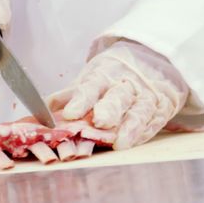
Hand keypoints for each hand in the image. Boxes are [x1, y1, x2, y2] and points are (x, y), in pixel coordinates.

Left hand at [49, 41, 189, 149]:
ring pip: (140, 111)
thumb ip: (69, 95)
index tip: (70, 114)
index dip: (81, 101)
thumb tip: (42, 109)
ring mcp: (147, 96)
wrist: (155, 59)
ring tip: (120, 143)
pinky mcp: (161, 109)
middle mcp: (127, 84)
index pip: (91, 86)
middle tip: (100, 122)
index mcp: (105, 74)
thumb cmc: (115, 74)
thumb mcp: (92, 78)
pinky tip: (134, 143)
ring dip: (130, 127)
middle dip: (109, 109)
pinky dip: (143, 133)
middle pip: (118, 97)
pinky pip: (153, 122)